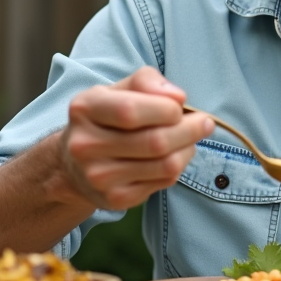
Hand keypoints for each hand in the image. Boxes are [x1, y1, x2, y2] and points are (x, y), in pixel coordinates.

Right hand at [60, 66, 213, 210]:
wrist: (75, 164)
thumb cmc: (107, 118)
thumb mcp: (119, 89)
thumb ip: (147, 81)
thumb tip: (177, 97)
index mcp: (85, 109)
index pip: (131, 111)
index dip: (167, 109)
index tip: (181, 106)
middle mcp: (85, 145)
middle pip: (155, 142)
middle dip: (189, 130)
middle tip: (204, 123)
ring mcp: (99, 176)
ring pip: (166, 165)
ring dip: (188, 149)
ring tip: (189, 139)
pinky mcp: (115, 199)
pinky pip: (164, 181)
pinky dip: (178, 167)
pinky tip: (173, 156)